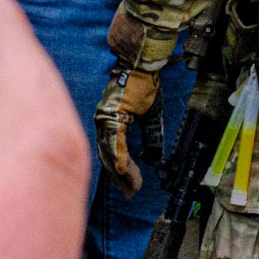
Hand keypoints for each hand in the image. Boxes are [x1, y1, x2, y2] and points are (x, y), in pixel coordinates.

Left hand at [94, 54, 161, 188]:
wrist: (142, 65)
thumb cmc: (144, 85)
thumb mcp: (150, 115)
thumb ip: (152, 136)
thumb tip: (155, 157)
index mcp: (111, 122)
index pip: (113, 153)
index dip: (121, 171)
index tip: (130, 186)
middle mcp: (104, 122)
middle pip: (107, 157)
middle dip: (119, 178)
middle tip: (129, 193)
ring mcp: (105, 118)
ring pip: (108, 152)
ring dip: (120, 172)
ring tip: (131, 186)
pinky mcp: (111, 115)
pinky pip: (114, 141)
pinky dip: (119, 157)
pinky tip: (125, 171)